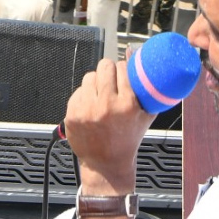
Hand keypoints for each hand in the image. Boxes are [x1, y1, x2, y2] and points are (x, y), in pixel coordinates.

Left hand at [62, 59, 153, 193]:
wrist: (106, 164)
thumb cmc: (128, 140)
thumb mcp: (146, 114)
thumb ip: (146, 86)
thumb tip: (133, 53)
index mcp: (126, 104)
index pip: (123, 68)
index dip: (124, 70)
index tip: (124, 76)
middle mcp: (106, 105)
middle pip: (105, 66)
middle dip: (109, 71)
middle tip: (111, 81)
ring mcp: (87, 110)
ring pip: (89, 76)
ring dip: (96, 83)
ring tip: (100, 96)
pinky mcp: (73, 114)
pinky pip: (78, 91)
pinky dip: (85, 96)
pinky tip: (91, 108)